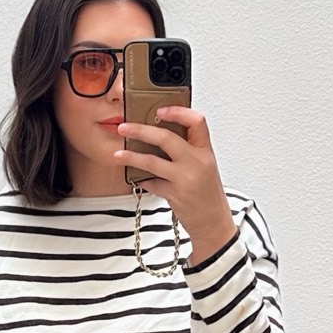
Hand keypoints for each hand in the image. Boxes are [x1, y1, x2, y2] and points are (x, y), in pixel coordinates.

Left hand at [113, 107, 237, 264]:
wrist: (214, 222)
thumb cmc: (207, 194)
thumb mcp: (204, 166)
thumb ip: (188, 150)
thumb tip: (161, 134)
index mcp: (206, 151)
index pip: (196, 121)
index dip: (177, 111)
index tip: (160, 110)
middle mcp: (197, 162)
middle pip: (166, 137)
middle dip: (140, 130)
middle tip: (124, 127)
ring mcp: (186, 178)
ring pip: (152, 161)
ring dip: (132, 156)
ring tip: (118, 154)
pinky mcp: (175, 194)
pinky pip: (152, 183)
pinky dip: (142, 180)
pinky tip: (135, 178)